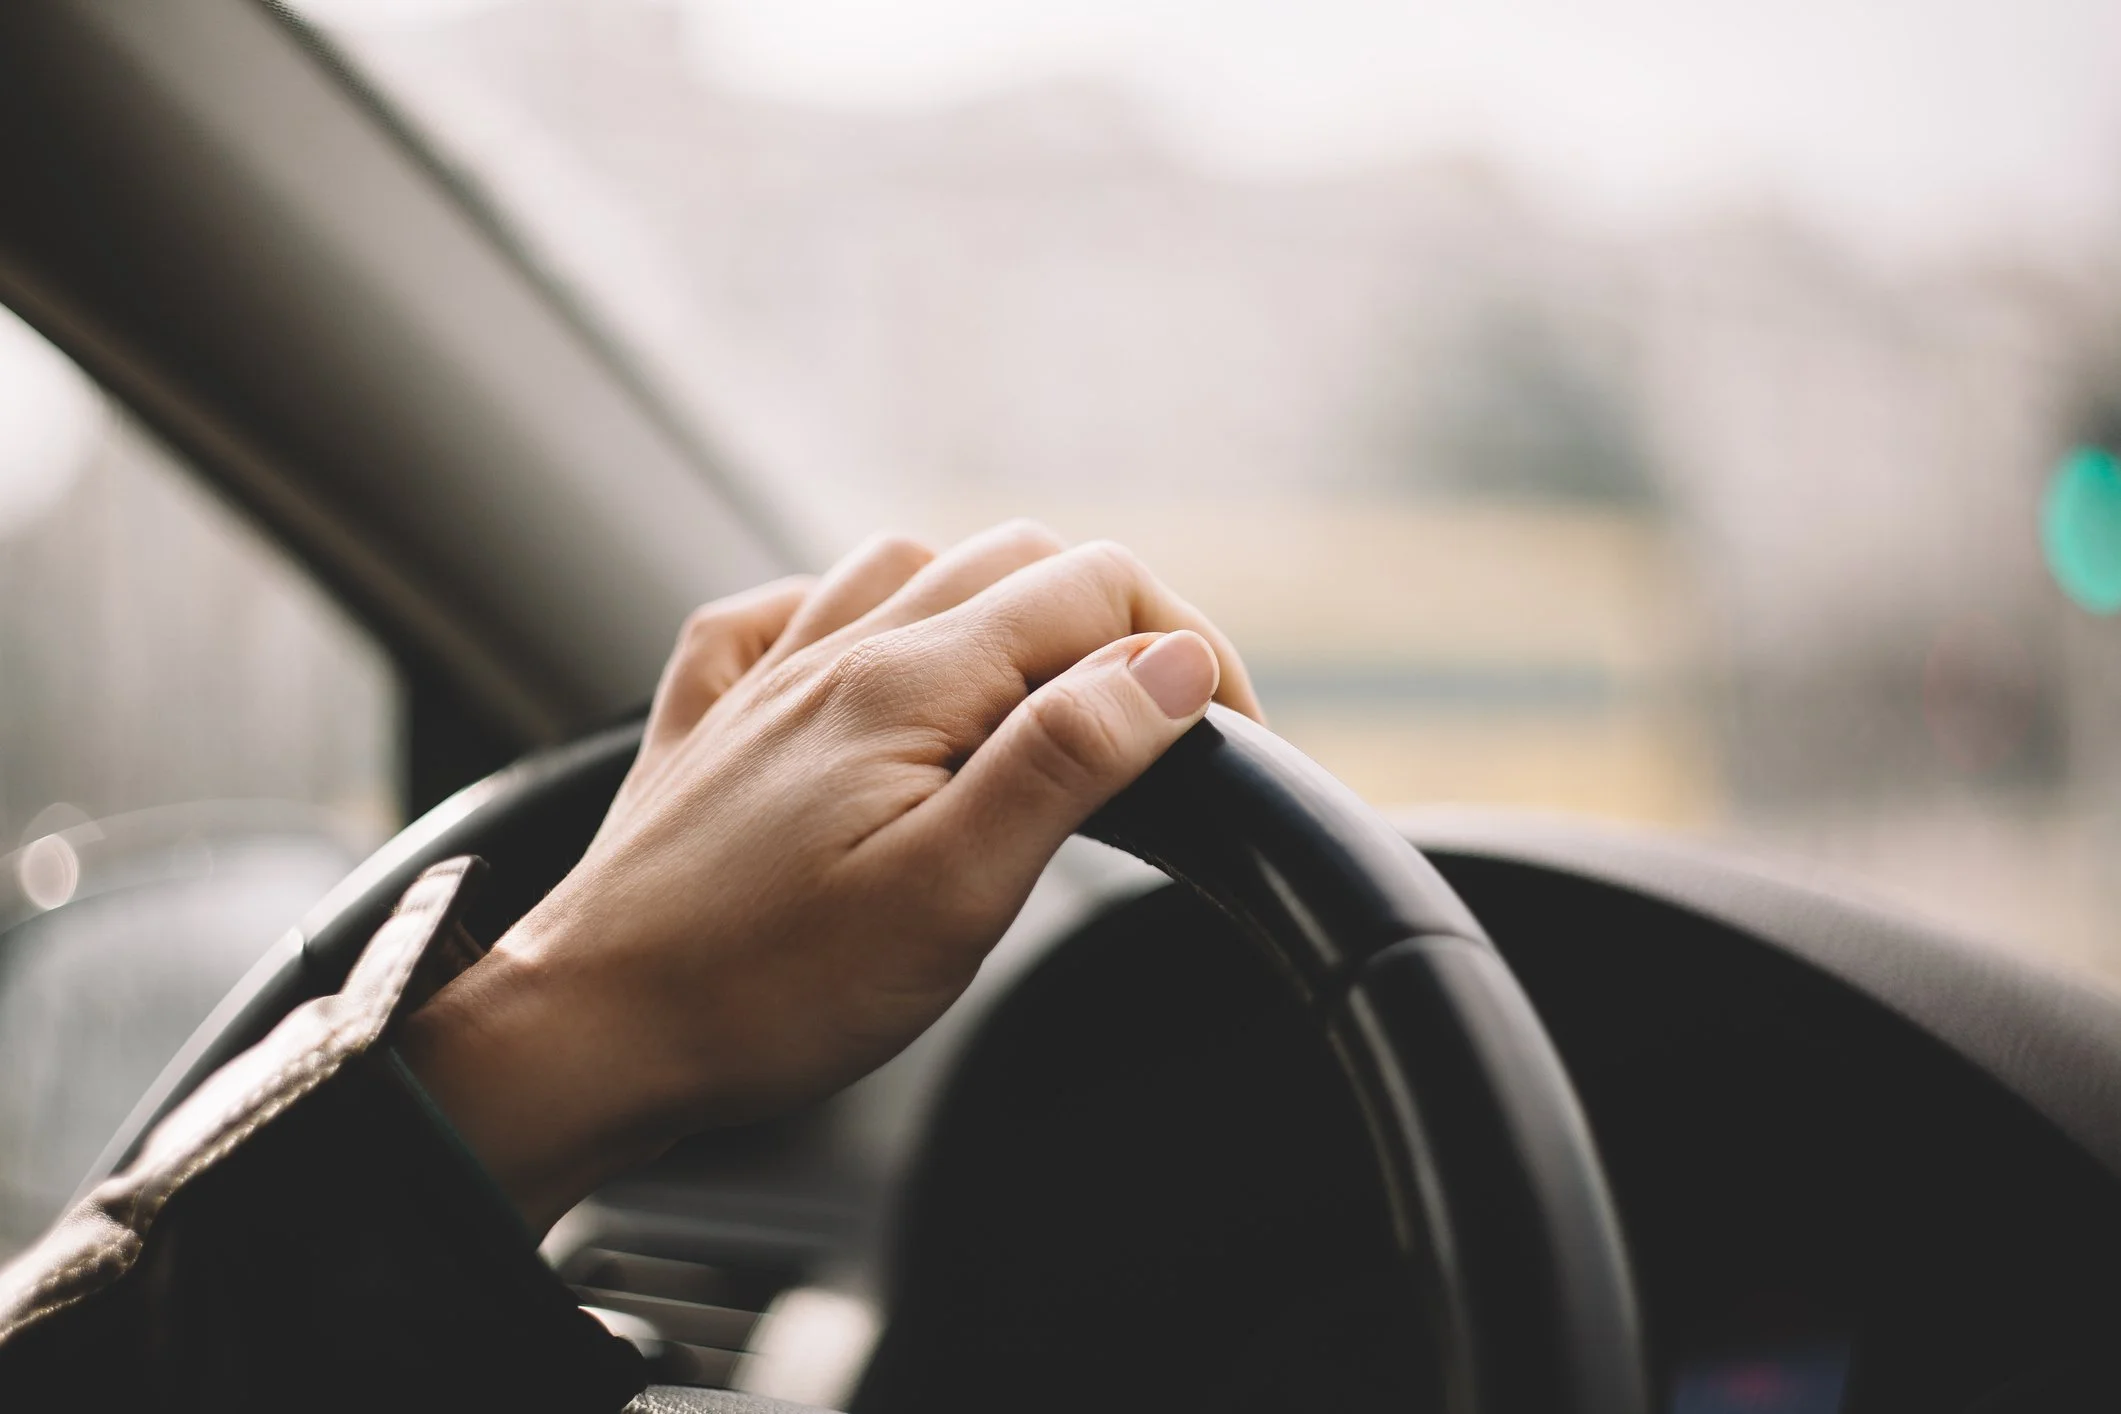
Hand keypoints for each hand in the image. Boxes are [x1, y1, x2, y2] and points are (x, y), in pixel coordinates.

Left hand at [399, 522, 1261, 1230]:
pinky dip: (864, 617)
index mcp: (908, 681)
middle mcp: (835, 648)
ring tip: (1047, 696)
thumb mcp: (951, 891)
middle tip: (1163, 730)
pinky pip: (795, 610)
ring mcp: (767, 675)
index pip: (1096, 590)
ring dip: (1004, 607)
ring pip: (916, 566)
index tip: (1231, 739)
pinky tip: (874, 668)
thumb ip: (1063, 759)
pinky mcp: (713, 718)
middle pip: (1020, 561)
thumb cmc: (764, 990)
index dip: (1191, 648)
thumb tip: (1166, 662)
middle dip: (1119, 622)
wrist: (585, 1035)